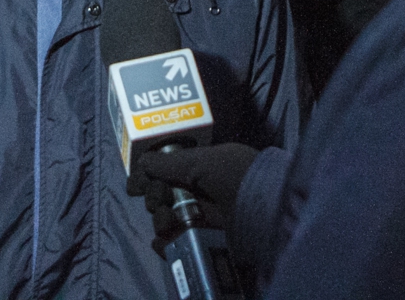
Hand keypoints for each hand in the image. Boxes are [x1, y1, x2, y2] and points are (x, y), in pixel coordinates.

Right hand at [128, 143, 258, 241]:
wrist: (268, 211)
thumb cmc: (237, 177)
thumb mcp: (204, 161)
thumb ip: (170, 163)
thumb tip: (142, 163)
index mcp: (208, 169)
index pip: (171, 173)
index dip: (151, 177)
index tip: (135, 185)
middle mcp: (206, 193)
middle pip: (166, 196)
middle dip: (154, 197)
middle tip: (157, 201)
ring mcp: (207, 220)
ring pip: (170, 220)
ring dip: (160, 220)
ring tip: (165, 221)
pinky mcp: (208, 243)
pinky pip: (179, 243)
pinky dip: (166, 243)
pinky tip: (162, 240)